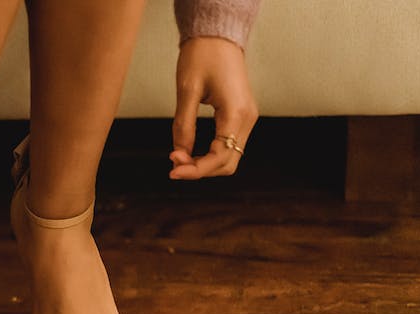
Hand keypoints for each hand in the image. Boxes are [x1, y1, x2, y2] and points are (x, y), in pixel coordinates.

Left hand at [170, 37, 257, 179]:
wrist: (218, 37)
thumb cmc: (202, 56)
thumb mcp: (187, 91)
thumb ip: (183, 125)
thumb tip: (179, 155)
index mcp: (236, 113)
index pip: (219, 156)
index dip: (196, 169)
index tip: (172, 170)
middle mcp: (247, 119)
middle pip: (228, 163)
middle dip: (200, 169)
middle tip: (173, 164)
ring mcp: (246, 118)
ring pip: (230, 157)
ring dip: (205, 164)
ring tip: (179, 157)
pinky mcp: (241, 116)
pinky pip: (228, 145)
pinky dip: (210, 153)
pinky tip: (190, 151)